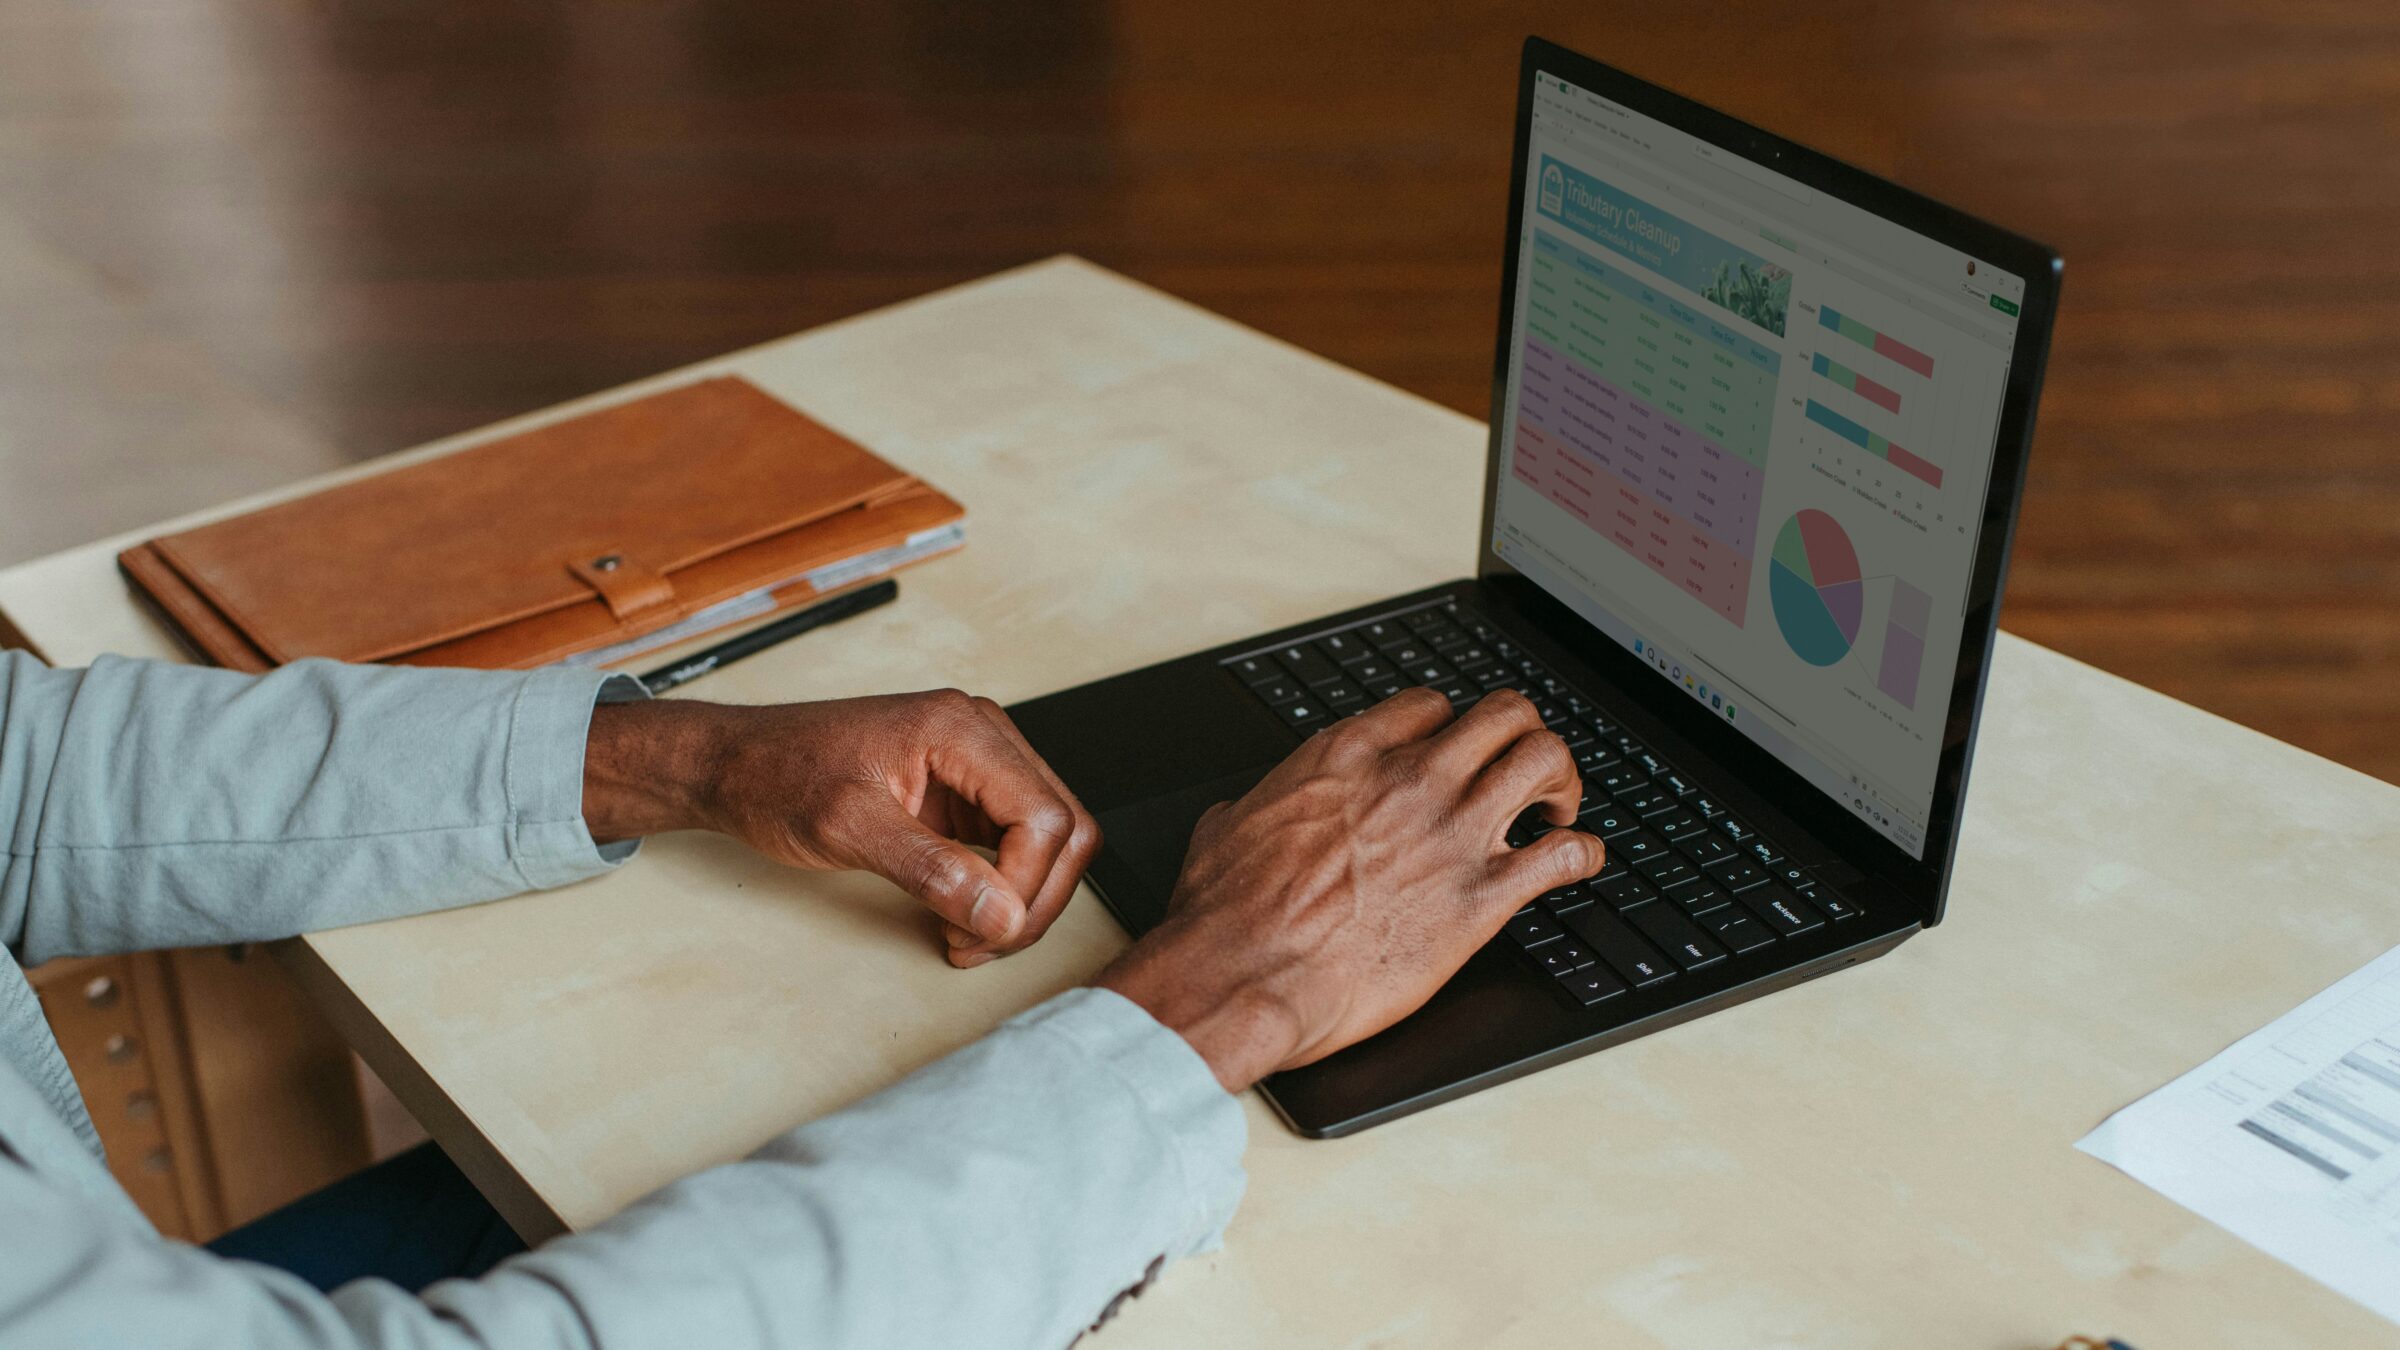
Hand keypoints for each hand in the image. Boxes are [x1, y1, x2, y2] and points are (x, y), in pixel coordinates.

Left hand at [582, 689, 1099, 965]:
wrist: (737, 766)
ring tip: (966, 936)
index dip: (1024, 886)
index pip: (1044, 816)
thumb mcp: (847, 827)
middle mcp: (982, 738)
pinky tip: (960, 915)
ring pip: (1050, 841)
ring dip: (1021, 900)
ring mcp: (977, 766)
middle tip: (980, 944)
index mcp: (961, 730)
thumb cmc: (778, 776)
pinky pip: (1015, 845)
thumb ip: (930, 870)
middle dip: (1033, 900)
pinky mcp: (965, 794)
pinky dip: (1001, 890)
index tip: (978, 929)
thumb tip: (999, 912)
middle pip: (1064, 828)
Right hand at [1096, 687, 1602, 1090]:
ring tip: (1555, 810)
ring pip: (1547, 760)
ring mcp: (1452, 835)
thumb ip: (1257, 806)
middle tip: (1520, 774)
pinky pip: (1564, 855)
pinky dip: (1583, 854)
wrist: (1243, 975)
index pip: (1431, 706)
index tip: (1453, 753)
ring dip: (1562, 781)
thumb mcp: (1227, 828)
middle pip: (1505, 714)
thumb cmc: (1226, 914)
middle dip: (1523, 737)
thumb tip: (1245, 813)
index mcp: (1348, 757)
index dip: (1450, 727)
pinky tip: (1576, 863)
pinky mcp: (1480, 900)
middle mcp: (1411, 781)